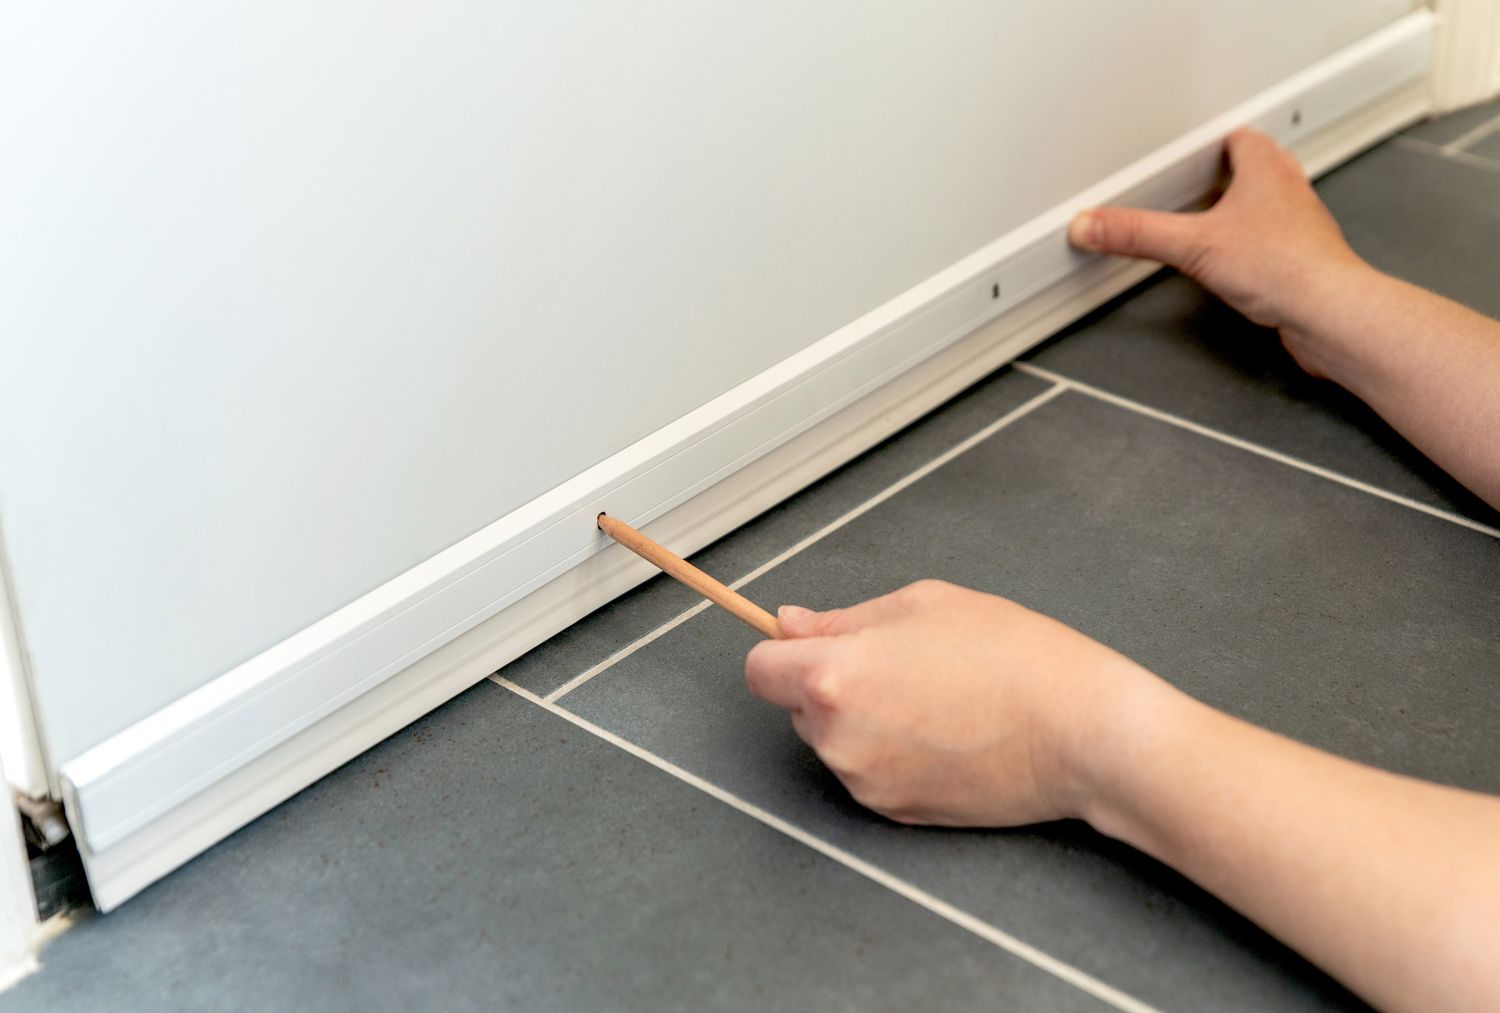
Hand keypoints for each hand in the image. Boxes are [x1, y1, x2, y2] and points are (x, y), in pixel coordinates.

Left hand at [744, 579, 1166, 826]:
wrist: (1080, 731)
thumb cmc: (1012, 656)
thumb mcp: (922, 605)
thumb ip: (843, 619)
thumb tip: (789, 624)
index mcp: (833, 679)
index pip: (760, 671)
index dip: (784, 652)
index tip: (812, 644)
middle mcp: (837, 740)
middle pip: (798, 707)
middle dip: (831, 684)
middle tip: (902, 663)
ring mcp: (865, 783)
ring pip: (835, 741)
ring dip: (863, 720)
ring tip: (934, 697)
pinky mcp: (896, 814)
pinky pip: (870, 773)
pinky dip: (891, 753)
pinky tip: (945, 733)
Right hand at [1067, 127, 1373, 377]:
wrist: (1329, 311)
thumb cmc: (1286, 268)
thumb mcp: (1192, 246)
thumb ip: (1138, 234)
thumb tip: (1093, 224)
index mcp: (1267, 169)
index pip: (1241, 137)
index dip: (1215, 140)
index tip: (1193, 146)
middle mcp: (1288, 192)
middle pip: (1257, 167)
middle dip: (1228, 173)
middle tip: (1201, 179)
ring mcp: (1299, 228)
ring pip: (1267, 206)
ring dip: (1241, 211)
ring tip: (1212, 222)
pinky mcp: (1301, 262)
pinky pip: (1273, 245)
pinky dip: (1253, 250)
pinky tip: (1236, 266)